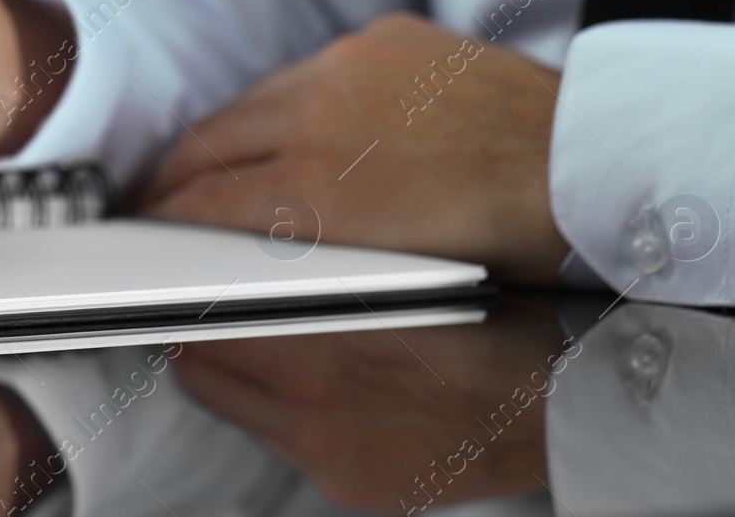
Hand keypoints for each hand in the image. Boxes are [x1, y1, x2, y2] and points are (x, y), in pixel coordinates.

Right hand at [140, 12, 567, 283]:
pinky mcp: (383, 36)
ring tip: (214, 164)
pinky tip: (293, 124)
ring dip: (224, 136)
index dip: (161, 222)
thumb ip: (298, 259)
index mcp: (313, 189)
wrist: (589, 163)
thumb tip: (240, 254)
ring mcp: (350, 66)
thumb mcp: (393, 280)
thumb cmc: (508, 243)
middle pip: (207, 144)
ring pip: (252, 101)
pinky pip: (308, 68)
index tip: (141, 232)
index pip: (201, 202)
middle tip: (152, 200)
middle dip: (171, 177)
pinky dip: (285, 102)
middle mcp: (318, 114)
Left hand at [174, 295, 571, 512]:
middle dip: (199, 331)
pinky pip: (282, 442)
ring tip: (259, 335)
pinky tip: (313, 379)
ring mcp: (331, 455)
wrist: (563, 396)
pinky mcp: (354, 485)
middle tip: (211, 298)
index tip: (172, 270)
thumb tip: (245, 249)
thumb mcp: (394, 258)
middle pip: (201, 368)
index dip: (183, 291)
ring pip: (234, 406)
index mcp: (317, 342)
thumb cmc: (494, 313)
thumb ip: (310, 260)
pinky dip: (281, 410)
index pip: (198, 320)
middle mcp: (314, 409)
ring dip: (235, 369)